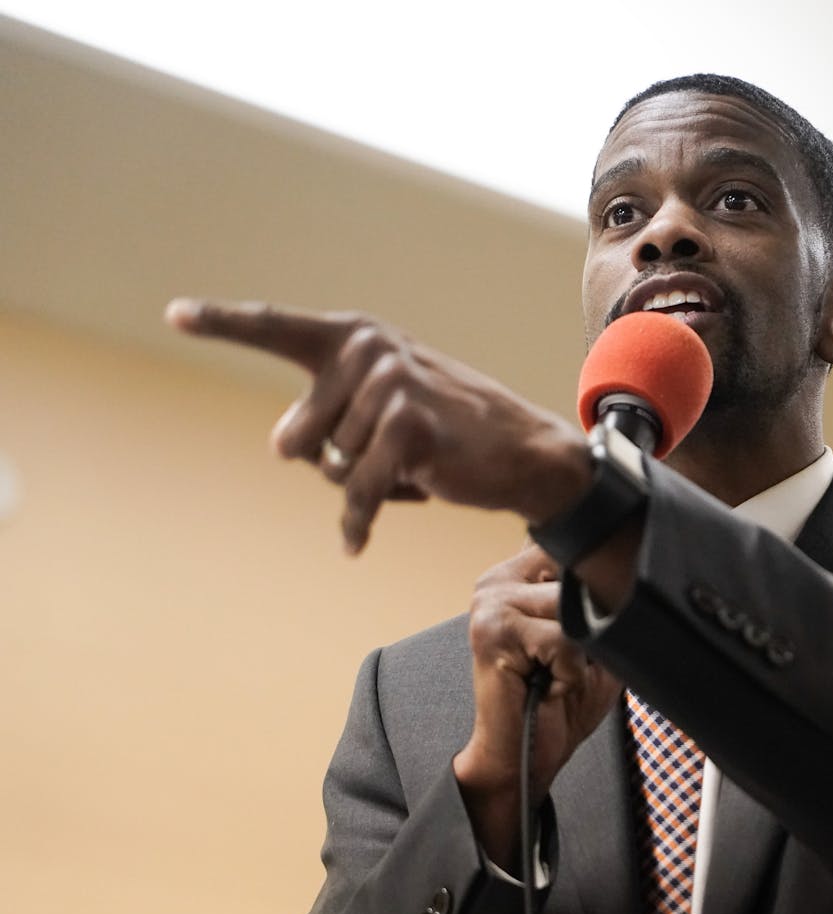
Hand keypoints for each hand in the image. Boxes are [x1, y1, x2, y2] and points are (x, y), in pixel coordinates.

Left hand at [165, 298, 588, 552]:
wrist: (523, 451)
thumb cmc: (445, 431)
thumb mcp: (381, 408)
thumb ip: (324, 415)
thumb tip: (286, 444)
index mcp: (355, 336)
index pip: (278, 329)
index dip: (222, 323)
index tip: (174, 314)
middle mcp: (366, 350)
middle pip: (295, 438)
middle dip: (331, 463)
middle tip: (389, 457)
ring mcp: (388, 385)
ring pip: (329, 469)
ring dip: (363, 484)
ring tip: (413, 468)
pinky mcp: (407, 427)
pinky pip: (358, 493)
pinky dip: (358, 522)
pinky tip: (354, 545)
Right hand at [453, 545, 621, 864]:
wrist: (523, 757)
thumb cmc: (560, 701)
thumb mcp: (597, 642)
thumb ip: (606, 601)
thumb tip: (637, 567)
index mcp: (519, 575)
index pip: (577, 547)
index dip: (602, 583)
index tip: (599, 625)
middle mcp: (499, 580)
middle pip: (580, 576)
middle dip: (594, 624)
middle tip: (572, 662)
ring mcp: (491, 602)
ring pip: (573, 607)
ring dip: (582, 653)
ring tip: (559, 674)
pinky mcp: (493, 630)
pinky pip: (564, 640)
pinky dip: (571, 672)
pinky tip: (549, 685)